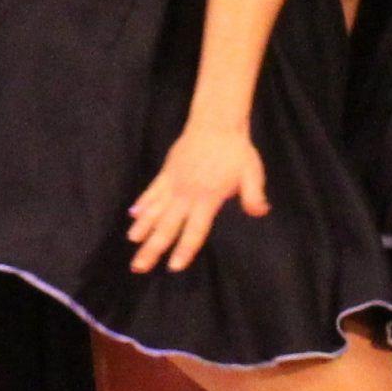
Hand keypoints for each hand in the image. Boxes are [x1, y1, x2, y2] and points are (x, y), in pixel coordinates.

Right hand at [127, 126, 266, 275]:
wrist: (216, 123)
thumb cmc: (236, 150)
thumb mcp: (252, 173)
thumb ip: (253, 195)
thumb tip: (260, 212)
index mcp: (207, 199)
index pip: (194, 231)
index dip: (184, 250)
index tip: (173, 267)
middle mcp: (186, 195)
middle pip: (166, 227)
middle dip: (152, 249)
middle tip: (138, 267)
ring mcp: (173, 183)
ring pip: (154, 212)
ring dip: (142, 229)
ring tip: (131, 244)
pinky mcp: (167, 172)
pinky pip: (151, 192)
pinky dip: (142, 204)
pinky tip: (132, 216)